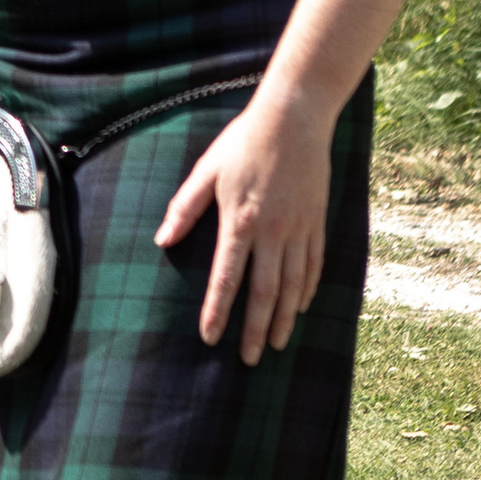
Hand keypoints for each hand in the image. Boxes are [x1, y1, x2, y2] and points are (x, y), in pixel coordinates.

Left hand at [154, 86, 330, 360]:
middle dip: (255, 329)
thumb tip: (163, 240)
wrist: (295, 118)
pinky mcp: (317, 222)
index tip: (210, 338)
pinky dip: (307, 290)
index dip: (218, 311)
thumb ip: (185, 208)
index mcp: (240, 221)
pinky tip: (300, 308)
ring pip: (293, 285)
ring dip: (283, 319)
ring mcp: (300, 229)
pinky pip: (315, 265)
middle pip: (265, 293)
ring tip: (275, 344)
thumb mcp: (207, 171)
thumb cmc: (244, 142)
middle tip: (249, 361)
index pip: (227, 278)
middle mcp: (274, 232)